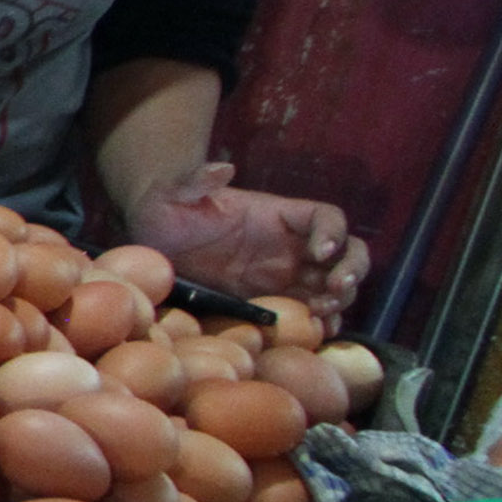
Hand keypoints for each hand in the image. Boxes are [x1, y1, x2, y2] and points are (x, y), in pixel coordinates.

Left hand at [128, 162, 368, 322]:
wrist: (151, 242)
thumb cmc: (166, 210)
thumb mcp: (175, 193)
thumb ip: (197, 181)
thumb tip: (222, 169)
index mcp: (278, 215)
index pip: (325, 217)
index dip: (332, 232)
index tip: (319, 252)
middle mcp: (291, 244)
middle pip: (345, 251)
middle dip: (350, 268)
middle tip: (335, 288)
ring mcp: (285, 274)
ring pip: (334, 285)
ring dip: (338, 299)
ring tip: (322, 313)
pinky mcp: (270, 300)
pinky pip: (308, 311)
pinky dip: (321, 322)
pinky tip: (317, 332)